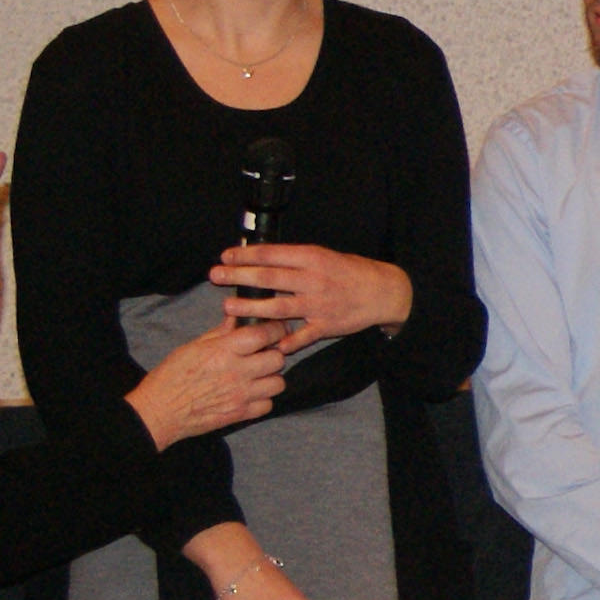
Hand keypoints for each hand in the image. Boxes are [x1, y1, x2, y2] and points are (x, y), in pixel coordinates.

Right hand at [126, 313, 288, 446]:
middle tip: (262, 355)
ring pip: (278, 383)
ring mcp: (241, 395)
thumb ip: (220, 333)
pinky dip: (263, 399)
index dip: (274, 330)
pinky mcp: (240, 414)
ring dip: (270, 378)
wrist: (159, 411)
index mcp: (222, 351)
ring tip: (257, 376)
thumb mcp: (192, 347)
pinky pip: (268, 405)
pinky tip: (250, 394)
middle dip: (273, 354)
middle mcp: (236, 372)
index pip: (263, 334)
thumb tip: (236, 316)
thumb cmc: (171, 376)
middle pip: (277, 359)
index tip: (275, 329)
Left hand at [207, 242, 413, 345]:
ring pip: (279, 307)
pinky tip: (269, 344)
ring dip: (251, 308)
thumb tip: (261, 258)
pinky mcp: (326, 326)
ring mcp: (319, 305)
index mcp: (312, 258)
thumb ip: (296, 260)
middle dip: (239, 277)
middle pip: (269, 279)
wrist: (384, 292)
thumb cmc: (351, 272)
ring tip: (229, 306)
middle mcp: (313, 280)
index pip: (272, 254)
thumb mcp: (324, 256)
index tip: (226, 256)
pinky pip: (302, 336)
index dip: (246, 255)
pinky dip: (285, 342)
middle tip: (215, 276)